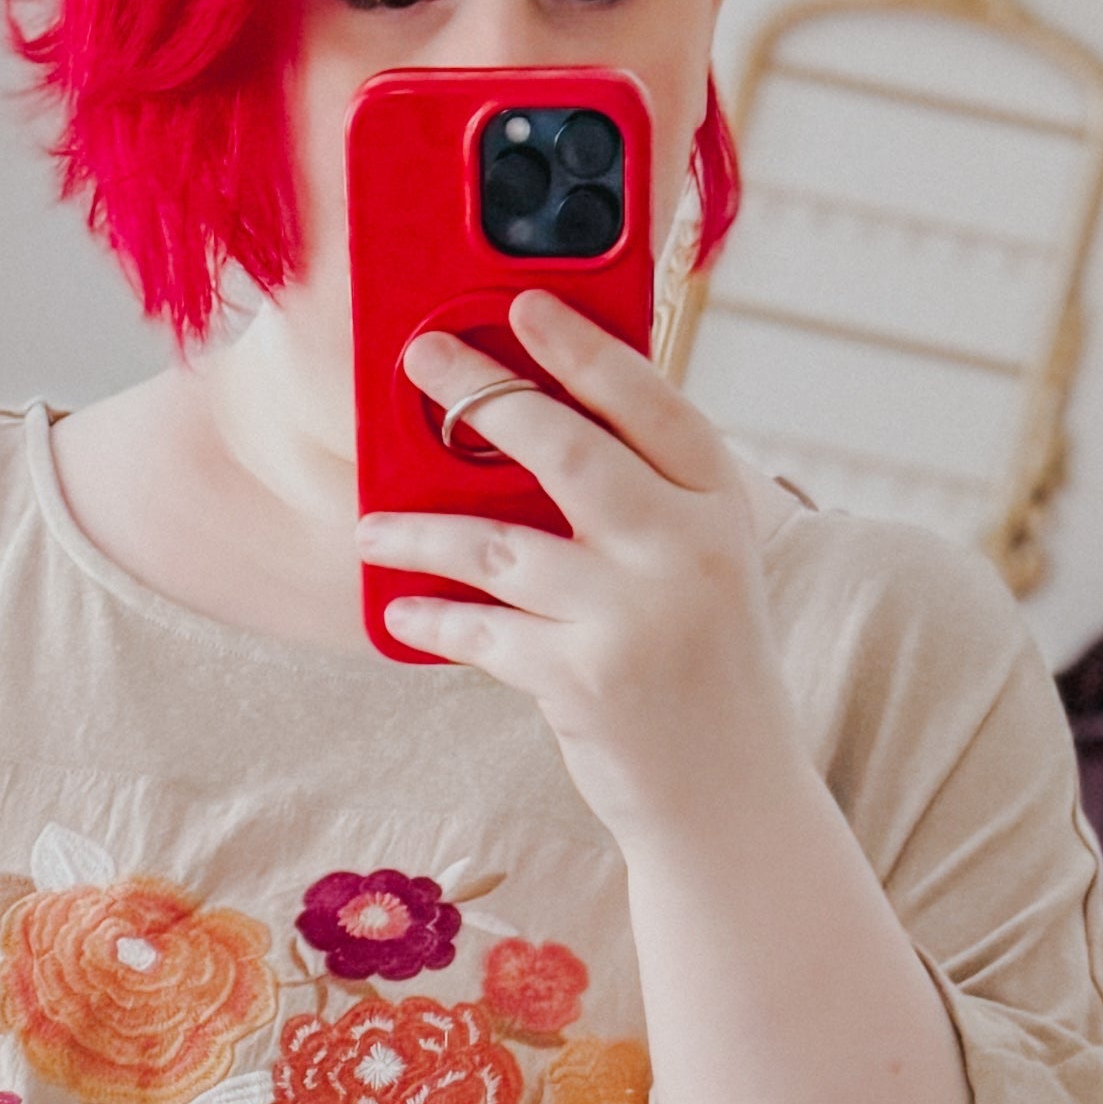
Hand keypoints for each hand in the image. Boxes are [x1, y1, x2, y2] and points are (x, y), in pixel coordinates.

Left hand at [360, 295, 803, 848]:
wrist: (731, 800)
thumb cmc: (702, 672)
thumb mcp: (703, 570)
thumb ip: (644, 505)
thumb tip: (529, 439)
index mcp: (722, 507)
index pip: (653, 403)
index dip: (585, 348)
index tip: (526, 303)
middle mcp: (687, 550)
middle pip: (569, 450)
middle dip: (483, 396)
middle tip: (420, 361)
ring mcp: (635, 615)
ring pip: (501, 544)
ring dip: (422, 528)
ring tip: (370, 523)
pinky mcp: (584, 679)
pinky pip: (482, 630)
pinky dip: (435, 619)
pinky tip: (400, 611)